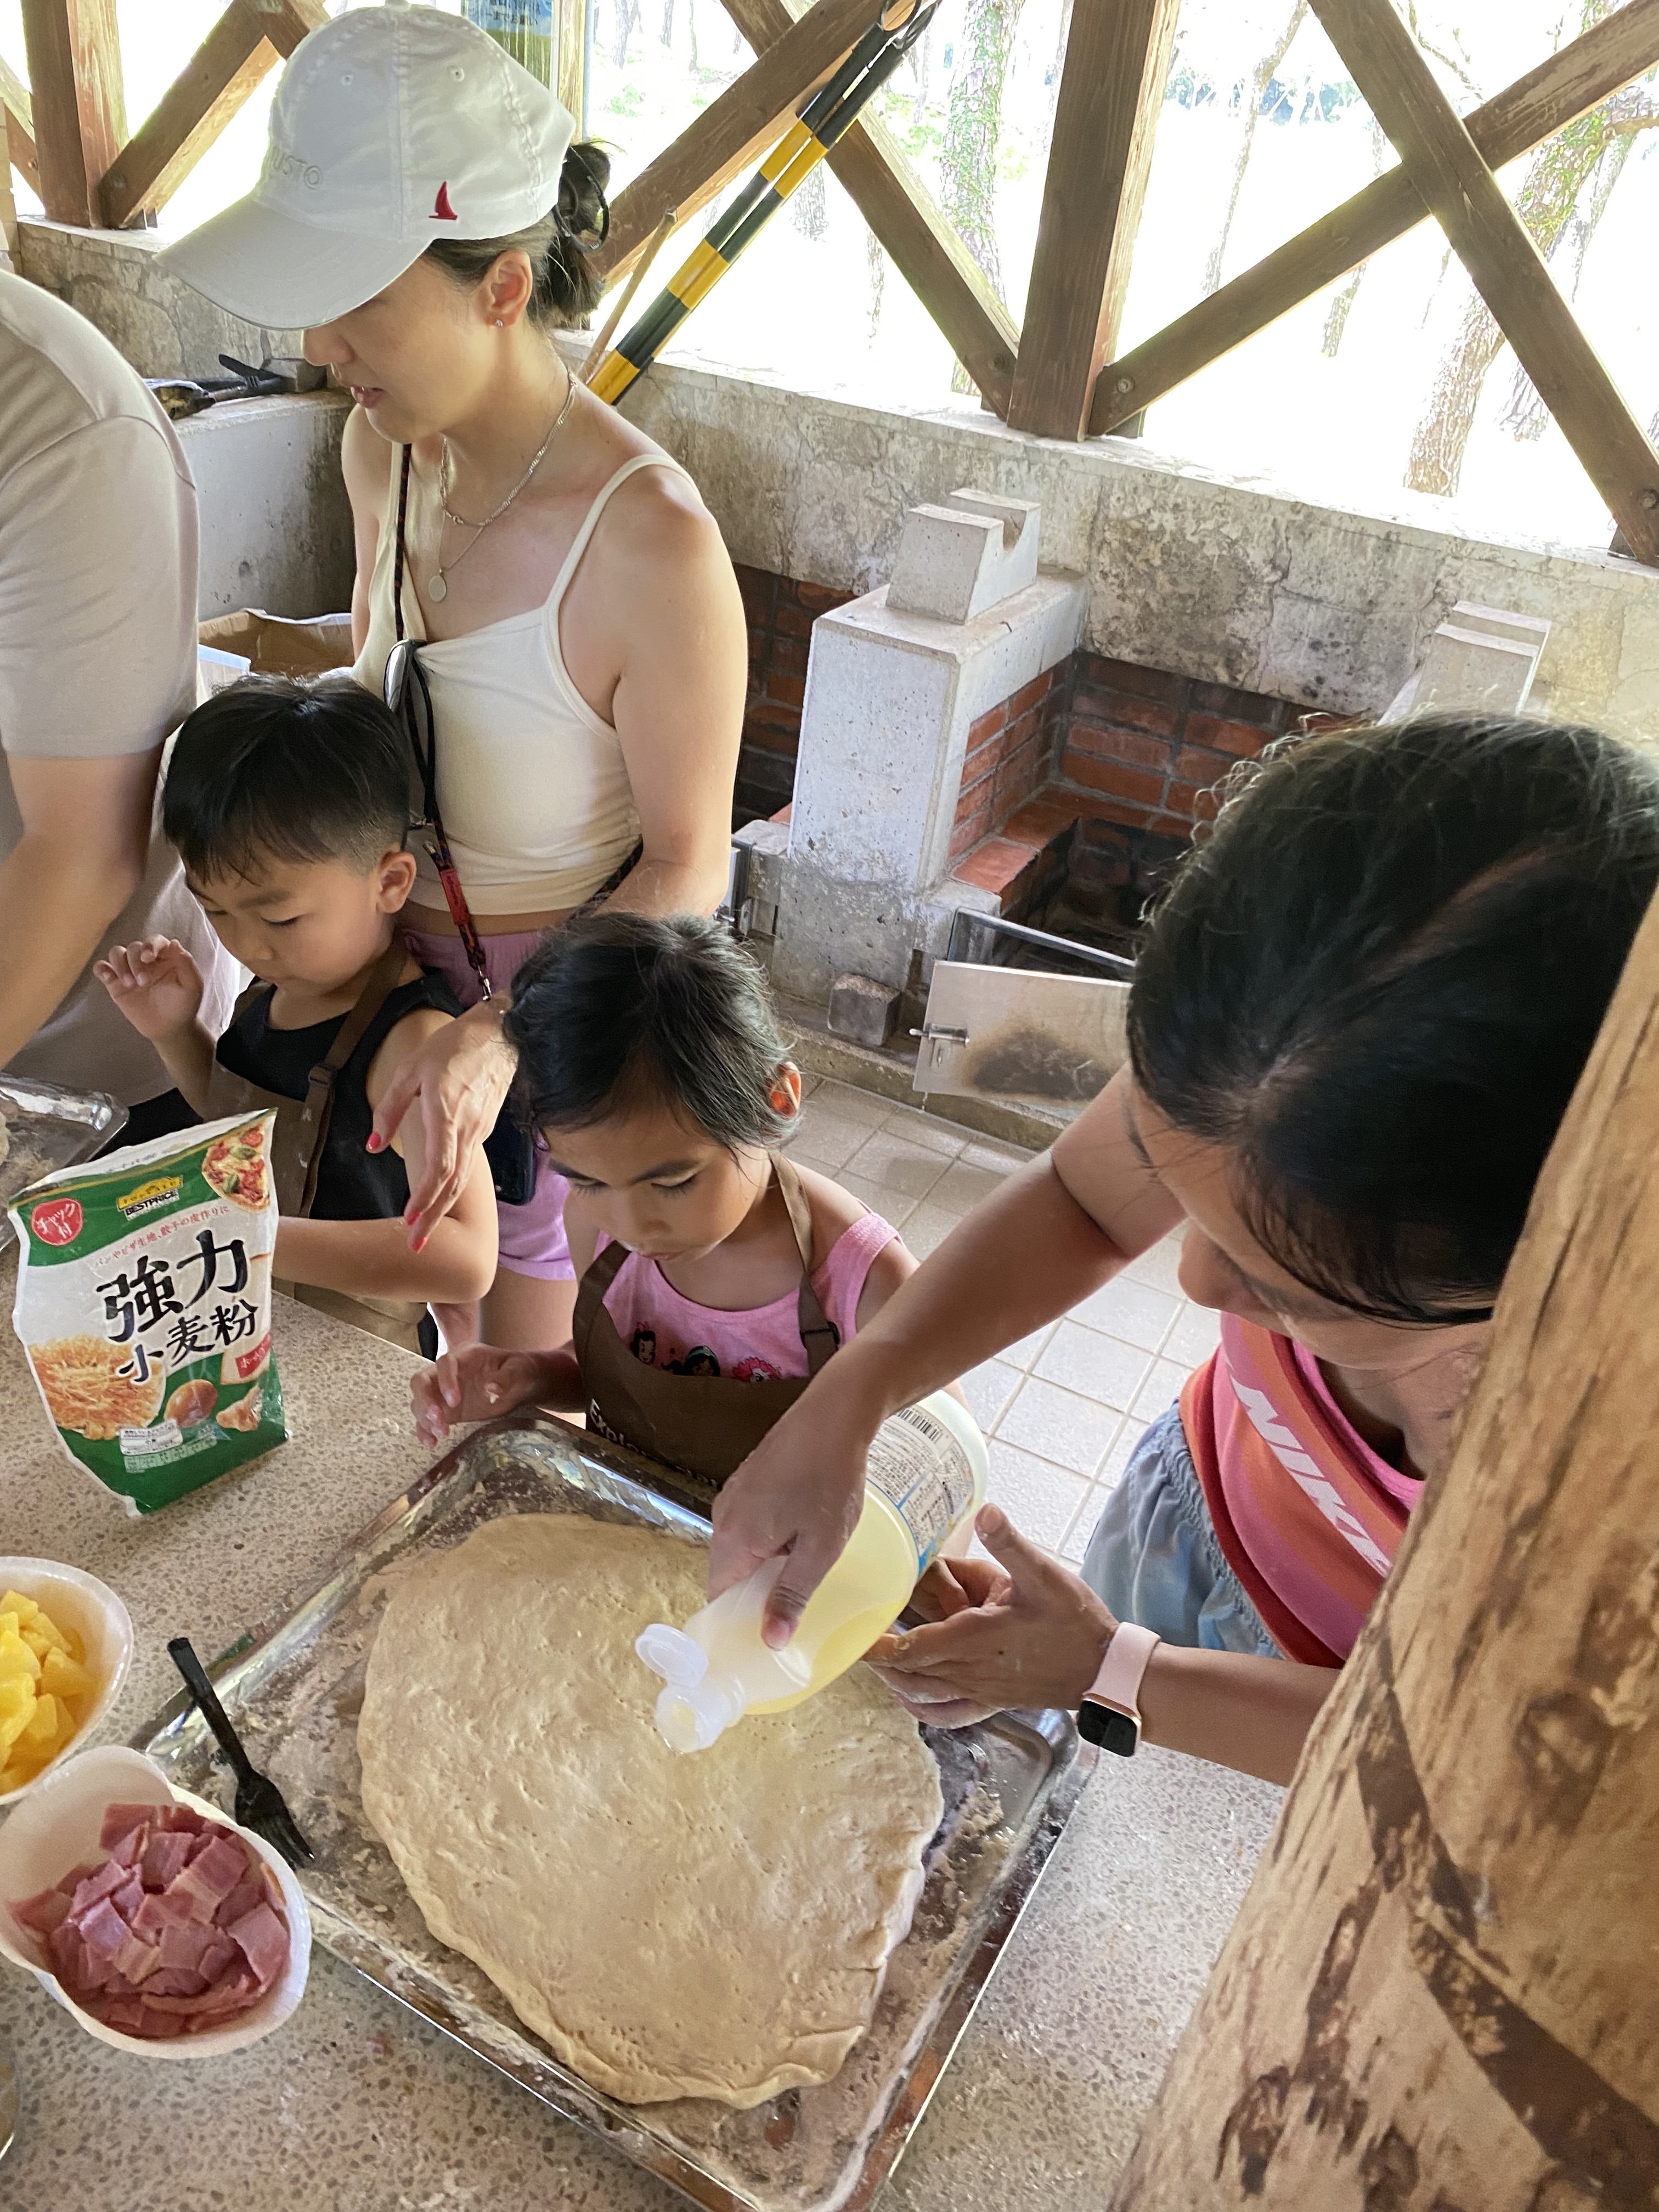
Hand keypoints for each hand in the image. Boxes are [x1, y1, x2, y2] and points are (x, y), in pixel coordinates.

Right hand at [93, 936, 203, 1039]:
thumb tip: (174, 943)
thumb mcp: (192, 985)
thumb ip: (186, 963)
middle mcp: (146, 960)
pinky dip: (101, 969)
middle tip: (143, 983)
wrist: (169, 1027)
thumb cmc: (183, 1004)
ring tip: (129, 984)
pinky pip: (102, 968)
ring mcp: (129, 969)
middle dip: (136, 962)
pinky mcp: (115, 982)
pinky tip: (108, 977)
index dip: (150, 945)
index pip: (156, 941)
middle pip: (134, 947)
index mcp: (166, 956)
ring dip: (119, 964)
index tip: (148, 957)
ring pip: (117, 953)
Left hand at [370, 1001, 516, 1245]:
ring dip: (443, 1208)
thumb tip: (373, 1144)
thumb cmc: (451, 1047)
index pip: (439, 1167)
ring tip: (424, 1232)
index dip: (425, 1197)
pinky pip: (467, 1165)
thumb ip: (389, 1109)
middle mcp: (467, 1130)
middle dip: (434, 1218)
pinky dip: (452, 1188)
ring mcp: (479, 1131)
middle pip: (452, 1184)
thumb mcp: (409, 1071)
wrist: (499, 1034)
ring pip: (462, 1178)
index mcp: (446, 1114)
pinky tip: (438, 1199)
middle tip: (415, 1246)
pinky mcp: (483, 1129)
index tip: (409, 1220)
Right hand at [411, 1342, 574, 1449]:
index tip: (454, 1401)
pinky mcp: (445, 1410)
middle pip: (421, 1380)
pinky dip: (425, 1430)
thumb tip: (491, 1389)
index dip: (445, 1380)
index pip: (444, 1362)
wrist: (521, 1383)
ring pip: (420, 1401)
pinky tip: (431, 1443)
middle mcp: (448, 1372)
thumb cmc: (519, 1371)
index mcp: (465, 1356)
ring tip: (441, 1433)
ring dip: (425, 1418)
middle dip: (425, 1399)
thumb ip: (507, 1377)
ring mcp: (443, 1392)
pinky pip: (426, 1419)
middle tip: (437, 1417)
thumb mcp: (519, 1370)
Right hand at [708, 1384, 879, 1646]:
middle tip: (792, 1613)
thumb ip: (791, 1595)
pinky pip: (751, 1524)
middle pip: (729, 1574)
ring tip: (803, 1574)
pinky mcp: (750, 1479)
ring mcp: (735, 1494)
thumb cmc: (829, 1481)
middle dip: (756, 1596)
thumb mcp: (819, 1549)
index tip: (762, 1643)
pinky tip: (802, 1536)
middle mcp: (724, 1517)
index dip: (737, 1625)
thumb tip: (770, 1643)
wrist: (834, 1413)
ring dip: (766, 1566)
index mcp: (733, 1539)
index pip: (718, 1599)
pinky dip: (769, 1540)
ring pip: (742, 1548)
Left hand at [866, 1504, 1114, 1728]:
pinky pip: (949, 1711)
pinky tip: (910, 1698)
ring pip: (925, 1693)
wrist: (1106, 1671)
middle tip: (853, 1643)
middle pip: (911, 1672)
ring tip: (876, 1663)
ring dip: (897, 1680)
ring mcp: (982, 1690)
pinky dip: (923, 1707)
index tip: (852, 1640)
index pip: (914, 1648)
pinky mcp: (994, 1701)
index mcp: (975, 1640)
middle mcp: (972, 1671)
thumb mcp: (1045, 1576)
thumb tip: (987, 1511)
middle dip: (881, 1660)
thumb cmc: (1076, 1623)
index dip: (880, 1647)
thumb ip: (1011, 1544)